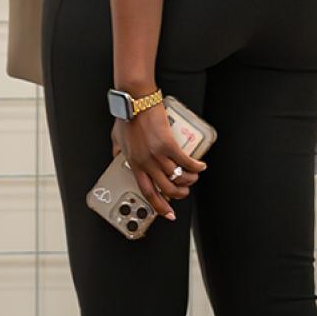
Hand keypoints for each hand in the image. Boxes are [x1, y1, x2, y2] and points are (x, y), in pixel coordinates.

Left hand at [112, 101, 205, 219]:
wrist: (134, 102)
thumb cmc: (126, 117)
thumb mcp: (116, 138)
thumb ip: (117, 151)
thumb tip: (117, 158)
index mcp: (133, 163)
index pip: (147, 191)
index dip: (159, 206)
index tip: (168, 214)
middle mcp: (145, 162)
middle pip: (166, 189)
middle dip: (179, 194)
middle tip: (185, 191)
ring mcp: (157, 155)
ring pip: (179, 177)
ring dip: (190, 180)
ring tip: (193, 177)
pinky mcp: (168, 145)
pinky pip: (186, 162)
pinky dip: (196, 167)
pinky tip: (200, 166)